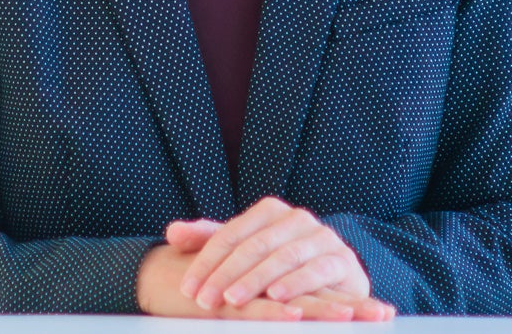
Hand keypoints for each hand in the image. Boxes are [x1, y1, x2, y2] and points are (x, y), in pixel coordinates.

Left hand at [165, 197, 394, 320]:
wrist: (335, 273)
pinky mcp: (340, 259)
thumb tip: (172, 232)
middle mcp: (295, 218)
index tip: (188, 288)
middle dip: (227, 273)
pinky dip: (296, 283)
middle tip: (205, 300)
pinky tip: (277, 297)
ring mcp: (320, 236)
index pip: (231, 233)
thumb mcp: (245, 249)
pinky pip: (316, 270)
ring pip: (283, 256)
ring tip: (234, 299)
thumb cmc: (281, 262)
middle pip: (254, 245)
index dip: (207, 260)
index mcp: (269, 211)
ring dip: (257, 279)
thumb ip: (210, 240)